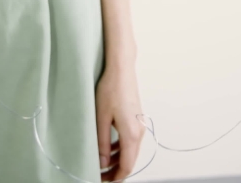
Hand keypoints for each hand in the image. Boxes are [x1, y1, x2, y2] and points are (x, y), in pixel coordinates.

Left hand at [95, 60, 145, 180]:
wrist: (122, 68)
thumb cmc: (111, 89)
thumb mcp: (101, 118)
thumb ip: (102, 143)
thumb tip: (102, 163)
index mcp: (132, 134)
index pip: (126, 166)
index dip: (116, 178)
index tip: (103, 181)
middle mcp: (139, 131)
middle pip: (130, 161)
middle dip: (116, 172)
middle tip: (100, 176)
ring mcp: (139, 124)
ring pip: (130, 151)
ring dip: (117, 160)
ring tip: (101, 164)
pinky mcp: (136, 118)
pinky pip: (130, 140)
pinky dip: (120, 148)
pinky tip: (109, 148)